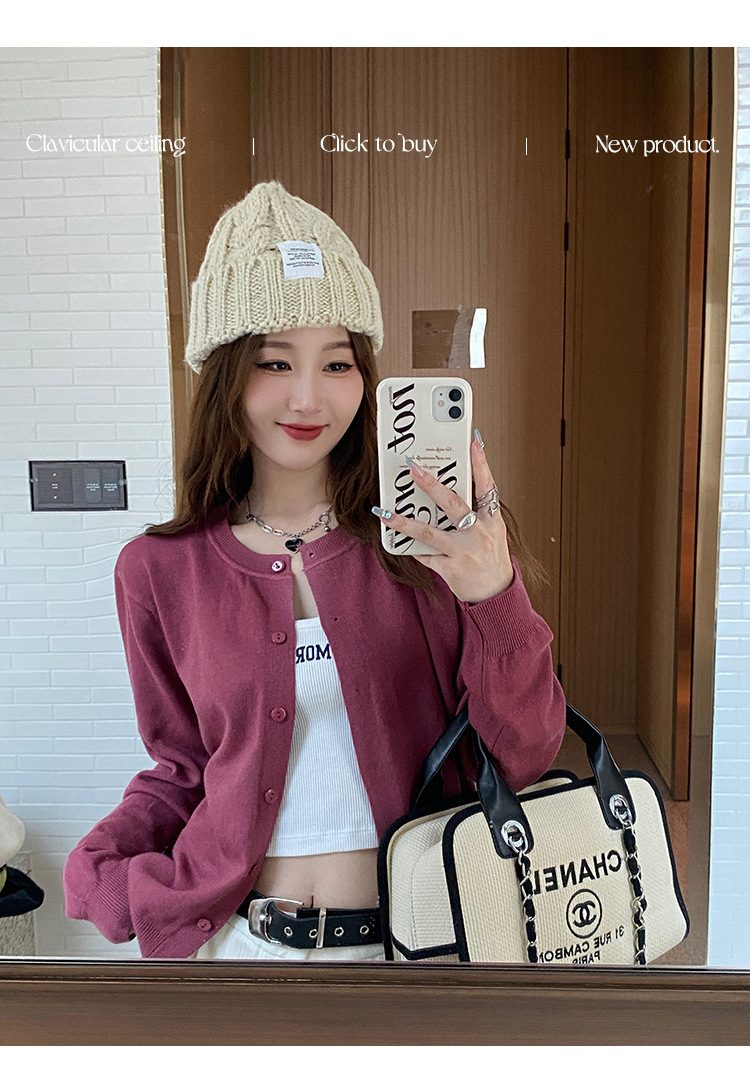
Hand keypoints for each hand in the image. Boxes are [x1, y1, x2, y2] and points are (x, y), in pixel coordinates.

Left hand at [372, 435, 513, 603]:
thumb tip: (453, 485)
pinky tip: (397, 539)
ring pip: (429, 533)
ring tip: (386, 512)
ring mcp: (462, 552)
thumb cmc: (491, 556)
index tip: (473, 442)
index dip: (481, 463)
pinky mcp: (450, 569)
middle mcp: (478, 534)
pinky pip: (425, 555)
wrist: (496, 593)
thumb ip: (477, 510)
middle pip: (453, 504)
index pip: (486, 486)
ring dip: (405, 522)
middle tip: (413, 469)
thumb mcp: (493, 530)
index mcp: (492, 520)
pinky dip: (412, 547)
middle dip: (431, 485)